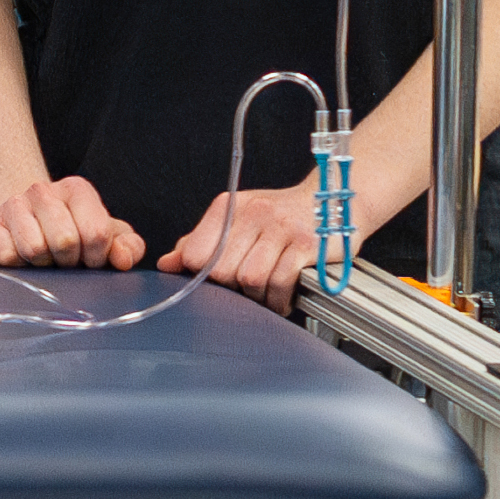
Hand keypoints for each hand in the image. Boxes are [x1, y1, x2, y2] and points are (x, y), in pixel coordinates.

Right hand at [0, 171, 146, 273]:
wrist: (20, 218)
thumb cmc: (69, 230)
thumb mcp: (106, 235)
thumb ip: (127, 246)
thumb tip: (123, 260)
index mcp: (77, 189)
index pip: (96, 233)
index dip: (96, 257)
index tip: (90, 258)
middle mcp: (42, 190)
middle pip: (65, 242)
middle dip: (68, 261)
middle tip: (64, 259)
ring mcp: (12, 205)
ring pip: (34, 249)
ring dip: (41, 263)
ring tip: (42, 257)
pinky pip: (8, 257)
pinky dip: (17, 265)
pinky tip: (21, 256)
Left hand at [163, 176, 324, 308]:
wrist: (332, 199)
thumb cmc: (281, 214)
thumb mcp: (236, 219)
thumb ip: (199, 242)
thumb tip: (167, 264)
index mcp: (229, 207)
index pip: (195, 254)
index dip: (202, 275)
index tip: (216, 281)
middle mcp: (254, 213)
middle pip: (222, 271)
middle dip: (232, 289)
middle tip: (245, 291)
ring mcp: (281, 228)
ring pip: (250, 279)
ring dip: (257, 297)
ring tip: (264, 295)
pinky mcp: (305, 245)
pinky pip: (280, 282)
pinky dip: (278, 299)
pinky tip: (281, 298)